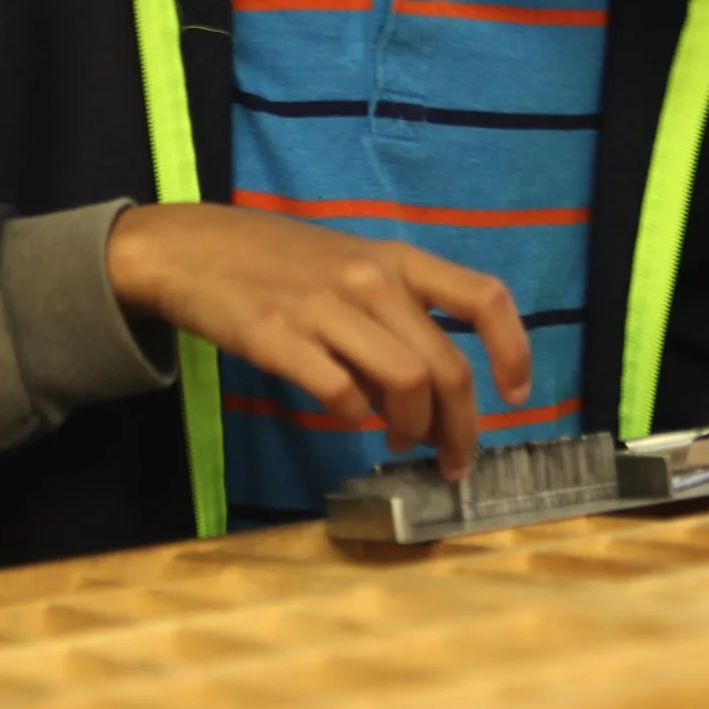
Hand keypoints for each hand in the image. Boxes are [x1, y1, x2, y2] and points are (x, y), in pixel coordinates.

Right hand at [107, 203, 531, 480]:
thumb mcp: (350, 269)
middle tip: (453, 460)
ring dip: (413, 427)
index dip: (513, 352)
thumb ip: (394, 320)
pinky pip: (339, 392)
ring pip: (405, 381)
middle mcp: (371, 280)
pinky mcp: (278, 337)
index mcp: (397, 260)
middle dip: (462, 428)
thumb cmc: (278, 263)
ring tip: (400, 441)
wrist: (191, 248)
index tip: (516, 396)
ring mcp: (324, 307)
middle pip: (446, 366)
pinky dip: (353, 416)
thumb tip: (427, 394)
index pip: (483, 298)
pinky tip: (346, 416)